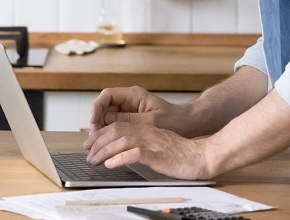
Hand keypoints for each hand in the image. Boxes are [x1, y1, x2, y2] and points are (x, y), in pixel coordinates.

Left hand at [84, 121, 214, 179]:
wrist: (201, 156)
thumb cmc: (180, 154)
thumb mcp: (157, 144)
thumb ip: (142, 144)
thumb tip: (122, 152)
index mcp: (146, 129)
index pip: (117, 126)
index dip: (102, 135)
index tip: (91, 144)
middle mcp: (146, 132)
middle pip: (116, 131)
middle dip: (99, 143)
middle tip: (88, 155)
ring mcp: (151, 142)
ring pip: (121, 141)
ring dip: (105, 151)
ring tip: (94, 161)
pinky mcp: (157, 154)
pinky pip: (135, 153)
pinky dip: (120, 158)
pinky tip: (111, 164)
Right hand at [86, 86, 185, 136]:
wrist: (188, 124)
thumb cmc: (174, 120)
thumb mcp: (150, 122)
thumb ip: (128, 121)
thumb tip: (106, 121)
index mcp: (134, 95)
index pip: (107, 95)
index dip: (97, 107)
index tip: (93, 121)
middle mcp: (129, 100)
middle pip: (104, 107)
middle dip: (97, 121)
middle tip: (93, 138)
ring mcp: (129, 110)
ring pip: (107, 117)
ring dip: (101, 129)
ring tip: (96, 145)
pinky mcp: (131, 120)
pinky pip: (115, 124)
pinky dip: (109, 134)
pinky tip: (106, 145)